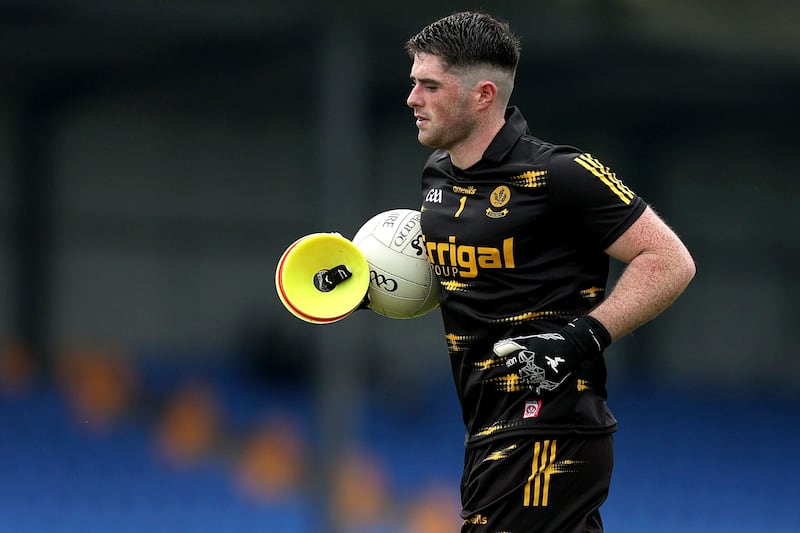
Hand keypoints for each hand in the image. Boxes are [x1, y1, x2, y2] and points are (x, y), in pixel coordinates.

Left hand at [492, 316, 610, 394]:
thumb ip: (513, 344)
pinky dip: (539, 384)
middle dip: (523, 368)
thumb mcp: (531, 340)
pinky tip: (544, 376)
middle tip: (533, 362)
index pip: (511, 364)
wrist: (572, 347)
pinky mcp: (550, 384)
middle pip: (520, 373)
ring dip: (531, 376)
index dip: (515, 361)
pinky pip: (538, 388)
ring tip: (539, 368)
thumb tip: (496, 349)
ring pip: (528, 382)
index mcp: (527, 355)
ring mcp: (542, 377)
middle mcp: (533, 367)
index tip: (521, 359)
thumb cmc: (549, 342)